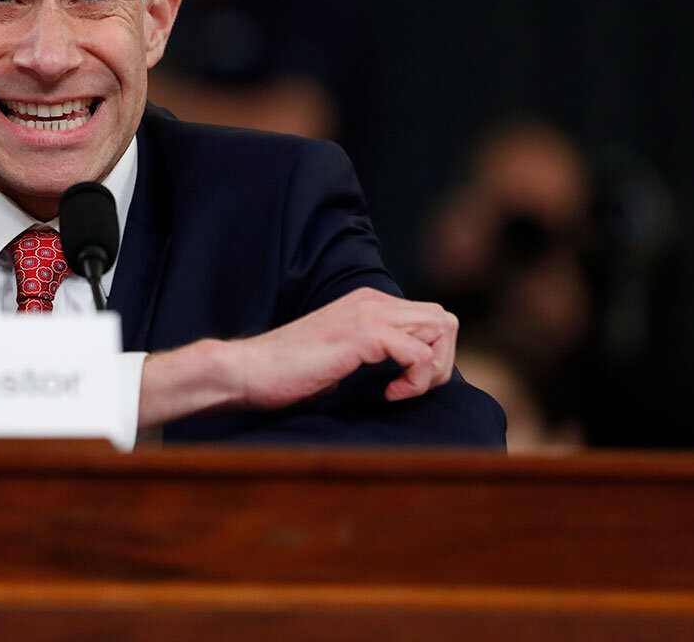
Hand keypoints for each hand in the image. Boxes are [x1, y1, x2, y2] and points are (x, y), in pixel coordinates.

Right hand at [137, 287, 459, 428]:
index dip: (429, 356)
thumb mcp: (341, 356)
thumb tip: (409, 373)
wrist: (248, 370)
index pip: (431, 318)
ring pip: (441, 330)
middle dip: (440, 362)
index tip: (401, 383)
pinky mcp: (363, 335)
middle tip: (409, 387)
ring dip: (431, 370)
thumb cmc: (288, 373)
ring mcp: (368, 314)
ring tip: (400, 390)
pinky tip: (389, 393)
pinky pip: (419, 353)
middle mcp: (372, 300)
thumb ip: (373, 352)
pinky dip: (415, 380)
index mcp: (368, 302)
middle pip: (445, 321)